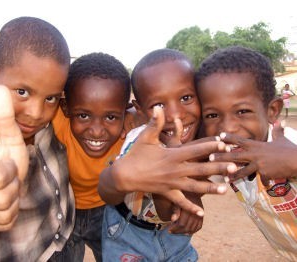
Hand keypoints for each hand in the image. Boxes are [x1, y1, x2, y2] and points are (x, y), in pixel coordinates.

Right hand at [0, 85, 28, 230]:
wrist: (3, 176)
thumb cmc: (6, 155)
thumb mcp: (10, 137)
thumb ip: (4, 116)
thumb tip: (1, 87)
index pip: (2, 179)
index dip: (12, 172)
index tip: (7, 165)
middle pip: (4, 199)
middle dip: (14, 188)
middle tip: (9, 179)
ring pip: (5, 213)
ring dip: (13, 201)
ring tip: (7, 189)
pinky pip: (3, 224)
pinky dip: (10, 214)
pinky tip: (4, 202)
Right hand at [98, 106, 236, 213]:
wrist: (125, 175)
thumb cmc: (136, 155)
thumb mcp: (146, 137)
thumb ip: (156, 123)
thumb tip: (158, 107)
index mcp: (172, 155)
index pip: (195, 150)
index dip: (210, 146)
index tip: (223, 144)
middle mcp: (175, 170)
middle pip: (200, 169)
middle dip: (217, 168)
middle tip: (233, 167)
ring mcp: (172, 183)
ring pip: (195, 187)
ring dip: (210, 189)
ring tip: (225, 190)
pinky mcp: (167, 193)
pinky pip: (181, 202)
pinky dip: (190, 207)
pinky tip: (202, 213)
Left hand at [168, 192, 203, 233]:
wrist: (190, 189)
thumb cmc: (180, 194)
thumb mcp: (176, 200)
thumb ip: (175, 210)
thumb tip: (173, 219)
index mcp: (189, 207)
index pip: (182, 223)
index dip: (175, 228)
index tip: (169, 230)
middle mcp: (197, 211)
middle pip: (187, 227)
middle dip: (179, 231)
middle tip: (171, 232)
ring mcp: (201, 214)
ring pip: (193, 228)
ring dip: (185, 232)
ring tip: (177, 232)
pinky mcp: (202, 215)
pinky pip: (198, 226)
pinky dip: (193, 230)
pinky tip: (186, 232)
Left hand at [209, 122, 296, 181]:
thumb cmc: (290, 150)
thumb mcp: (282, 139)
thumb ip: (277, 131)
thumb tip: (278, 122)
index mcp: (257, 145)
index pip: (240, 140)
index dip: (230, 138)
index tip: (219, 136)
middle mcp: (255, 154)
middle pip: (234, 155)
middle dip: (221, 157)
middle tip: (210, 157)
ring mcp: (259, 164)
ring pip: (242, 170)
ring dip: (233, 174)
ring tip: (224, 178)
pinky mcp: (264, 173)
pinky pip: (261, 179)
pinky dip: (263, 182)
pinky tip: (264, 185)